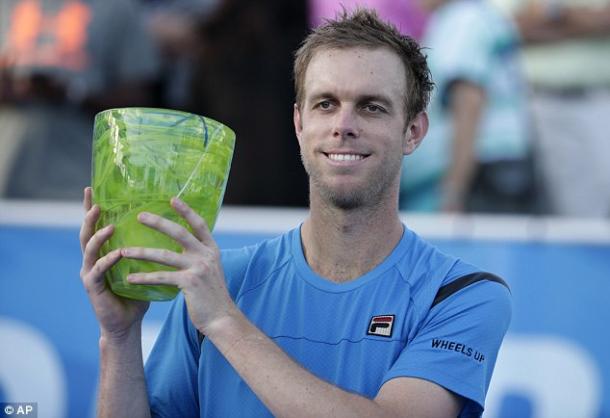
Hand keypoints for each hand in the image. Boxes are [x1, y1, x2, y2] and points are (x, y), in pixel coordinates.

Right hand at [79, 187, 148, 339]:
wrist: (127, 323)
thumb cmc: (136, 293)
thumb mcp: (141, 265)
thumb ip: (146, 247)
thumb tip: (169, 225)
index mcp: (102, 251)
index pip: (96, 225)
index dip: (91, 207)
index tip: (92, 188)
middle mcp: (92, 259)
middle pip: (86, 232)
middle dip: (89, 216)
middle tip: (96, 202)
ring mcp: (89, 273)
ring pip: (88, 249)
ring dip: (99, 236)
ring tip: (109, 225)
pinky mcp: (93, 287)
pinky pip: (98, 271)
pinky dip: (107, 261)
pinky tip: (117, 253)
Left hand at [121, 197, 236, 334]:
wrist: (222, 318)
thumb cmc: (213, 296)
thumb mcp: (211, 271)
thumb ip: (200, 257)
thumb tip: (186, 246)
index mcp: (211, 250)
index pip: (199, 224)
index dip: (186, 211)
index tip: (172, 199)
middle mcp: (206, 255)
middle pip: (179, 233)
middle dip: (158, 223)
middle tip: (139, 215)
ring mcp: (198, 268)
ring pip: (165, 255)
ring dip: (142, 252)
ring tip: (123, 251)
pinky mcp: (189, 283)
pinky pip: (161, 277)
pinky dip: (144, 278)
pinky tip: (129, 279)